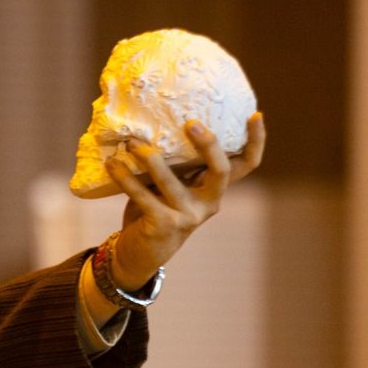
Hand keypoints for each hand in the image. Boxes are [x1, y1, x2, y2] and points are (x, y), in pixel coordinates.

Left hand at [106, 112, 265, 290]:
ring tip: (131, 142)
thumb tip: (152, 123)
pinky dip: (125, 177)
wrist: (139, 253)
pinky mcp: (163, 225)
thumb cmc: (155, 209)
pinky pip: (142, 196)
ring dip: (149, 158)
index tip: (255, 114)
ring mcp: (187, 216)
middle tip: (189, 122)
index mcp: (213, 189)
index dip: (256, 141)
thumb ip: (173, 163)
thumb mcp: (170, 184)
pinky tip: (112, 163)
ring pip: (171, 181)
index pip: (245, 165)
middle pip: (221, 171)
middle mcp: (208, 203)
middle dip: (208, 145)